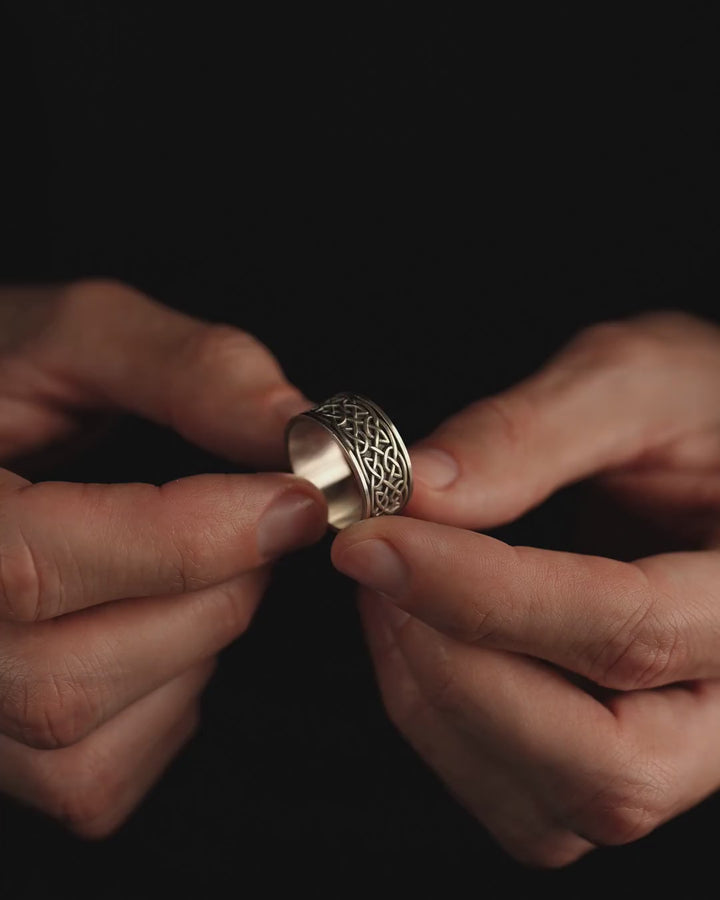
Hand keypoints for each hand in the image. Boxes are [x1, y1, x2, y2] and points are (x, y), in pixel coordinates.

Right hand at [0, 281, 325, 835]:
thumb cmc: (1, 380)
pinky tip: (160, 626)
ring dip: (192, 648)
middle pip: (70, 675)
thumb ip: (185, 370)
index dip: (188, 541)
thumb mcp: (76, 336)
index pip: (35, 567)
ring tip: (199, 566)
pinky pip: (95, 779)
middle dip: (210, 595)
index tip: (294, 500)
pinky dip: (166, 706)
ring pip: (82, 739)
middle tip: (258, 525)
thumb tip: (293, 427)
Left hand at [332, 312, 719, 866]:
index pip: (626, 629)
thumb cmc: (697, 413)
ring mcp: (679, 750)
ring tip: (390, 588)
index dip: (482, 595)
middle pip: (603, 765)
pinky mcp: (618, 760)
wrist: (712, 456)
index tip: (375, 543)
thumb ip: (530, 434)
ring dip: (434, 700)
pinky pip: (522, 801)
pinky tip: (416, 634)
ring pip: (550, 807)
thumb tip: (419, 491)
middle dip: (455, 669)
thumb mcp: (632, 383)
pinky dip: (442, 725)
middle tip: (378, 566)